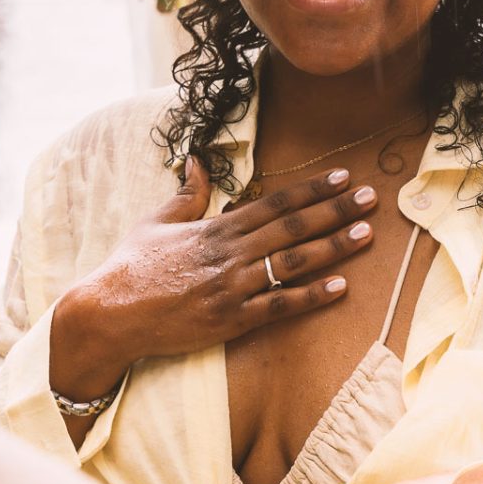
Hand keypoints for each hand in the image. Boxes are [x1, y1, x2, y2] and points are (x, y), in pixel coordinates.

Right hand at [49, 159, 377, 401]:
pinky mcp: (230, 321)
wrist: (110, 314)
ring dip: (334, 248)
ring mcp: (232, 288)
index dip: (312, 190)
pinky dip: (310, 297)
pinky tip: (340, 288)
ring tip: (366, 235)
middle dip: (335, 211)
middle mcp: (229, 254)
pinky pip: (278, 307)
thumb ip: (186, 195)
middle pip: (293, 228)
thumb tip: (198, 162)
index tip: (343, 178)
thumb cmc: (130, 267)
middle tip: (372, 199)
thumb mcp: (155, 221)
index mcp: (215, 228)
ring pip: (292, 263)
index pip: (274, 204)